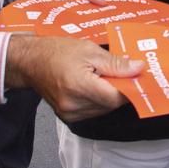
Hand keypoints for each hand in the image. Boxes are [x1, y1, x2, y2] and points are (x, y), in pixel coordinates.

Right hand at [6, 34, 137, 121]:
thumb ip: (115, 63)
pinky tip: (92, 86)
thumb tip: (138, 68)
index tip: (136, 77)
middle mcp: (73, 104)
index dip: (129, 87)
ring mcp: (69, 114)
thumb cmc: (56, 52)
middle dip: (119, 89)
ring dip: (108, 95)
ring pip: (103, 109)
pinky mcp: (68, 117)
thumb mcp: (89, 50)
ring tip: (100, 76)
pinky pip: (93, 111)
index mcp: (78, 86)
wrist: (30, 62)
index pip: (115, 97)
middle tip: (117, 72)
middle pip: (111, 104)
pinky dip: (98, 100)